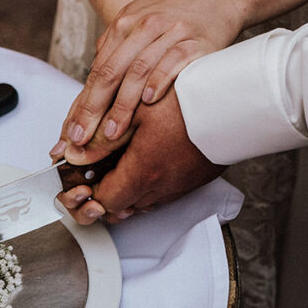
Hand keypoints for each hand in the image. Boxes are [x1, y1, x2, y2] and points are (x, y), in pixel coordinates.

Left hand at [49, 0, 243, 163]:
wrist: (217, 0)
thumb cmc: (174, 21)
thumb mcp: (138, 30)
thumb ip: (115, 57)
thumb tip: (88, 96)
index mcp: (123, 24)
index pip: (97, 70)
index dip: (82, 103)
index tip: (72, 131)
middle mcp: (143, 26)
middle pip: (111, 71)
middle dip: (94, 108)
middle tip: (83, 137)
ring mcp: (169, 32)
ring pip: (138, 71)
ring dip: (123, 105)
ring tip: (112, 132)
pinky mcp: (194, 41)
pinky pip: (172, 63)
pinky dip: (159, 82)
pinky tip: (149, 102)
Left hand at [56, 88, 225, 224]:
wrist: (233, 101)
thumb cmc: (187, 100)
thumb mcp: (135, 112)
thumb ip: (101, 140)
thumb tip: (74, 155)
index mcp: (143, 172)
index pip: (105, 201)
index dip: (87, 195)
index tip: (79, 181)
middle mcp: (162, 187)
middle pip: (122, 208)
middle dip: (103, 197)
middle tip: (93, 177)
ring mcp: (180, 186)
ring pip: (143, 202)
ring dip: (126, 191)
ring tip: (117, 166)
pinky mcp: (194, 181)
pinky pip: (163, 193)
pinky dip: (148, 185)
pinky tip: (145, 163)